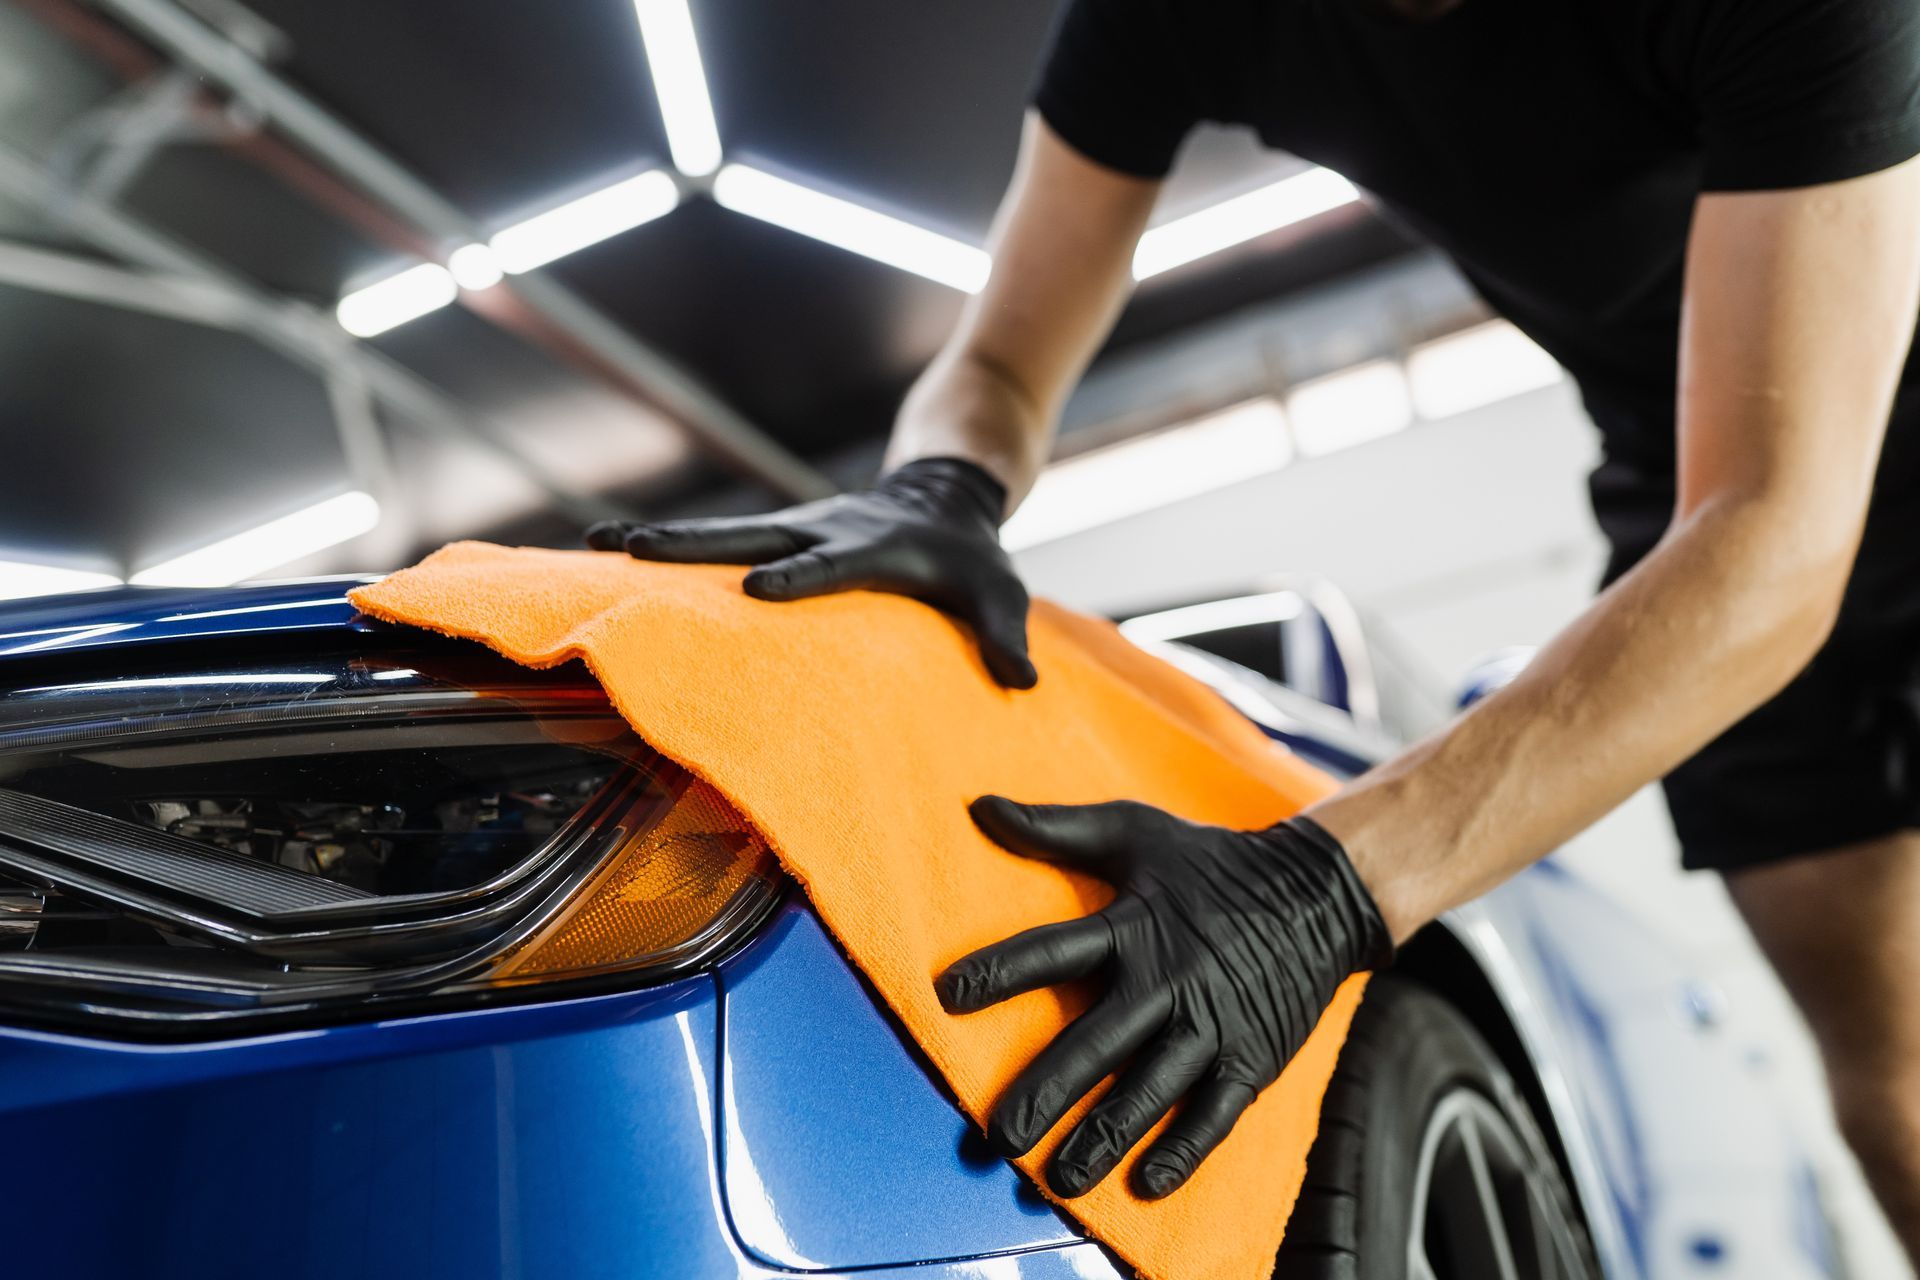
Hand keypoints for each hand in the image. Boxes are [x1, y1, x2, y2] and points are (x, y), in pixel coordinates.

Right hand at [587, 457, 1034, 687]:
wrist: (943, 497)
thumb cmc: (971, 560)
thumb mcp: (1000, 592)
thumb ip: (1006, 636)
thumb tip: (1022, 684)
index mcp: (876, 550)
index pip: (833, 565)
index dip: (800, 577)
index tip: (756, 590)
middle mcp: (824, 532)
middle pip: (750, 537)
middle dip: (690, 545)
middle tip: (628, 547)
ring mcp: (796, 530)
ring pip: (722, 535)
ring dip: (661, 542)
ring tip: (598, 544)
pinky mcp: (780, 537)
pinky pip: (720, 545)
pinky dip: (669, 551)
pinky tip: (613, 557)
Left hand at [937, 797, 1390, 1198]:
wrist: (1319, 893)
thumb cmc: (1210, 862)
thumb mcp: (1135, 833)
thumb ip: (1056, 829)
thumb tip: (980, 807)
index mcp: (1135, 926)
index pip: (1056, 950)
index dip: (1002, 970)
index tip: (949, 995)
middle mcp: (1169, 981)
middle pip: (1098, 1043)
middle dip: (1048, 1092)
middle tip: (1000, 1137)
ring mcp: (1212, 1026)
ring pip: (1150, 1092)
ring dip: (1103, 1138)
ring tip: (1059, 1180)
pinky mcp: (1251, 1060)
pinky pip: (1213, 1115)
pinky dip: (1182, 1151)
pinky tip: (1147, 1185)